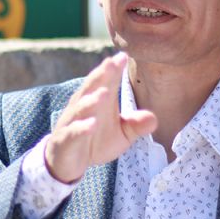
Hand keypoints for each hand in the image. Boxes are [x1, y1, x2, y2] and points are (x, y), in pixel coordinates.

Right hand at [44, 53, 156, 183]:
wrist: (67, 162)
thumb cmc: (95, 142)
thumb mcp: (120, 136)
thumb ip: (135, 126)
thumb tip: (154, 119)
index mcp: (98, 101)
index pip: (106, 81)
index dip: (113, 69)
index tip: (124, 56)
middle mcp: (83, 106)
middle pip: (91, 88)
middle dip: (101, 75)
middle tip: (112, 63)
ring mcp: (72, 122)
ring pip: (81, 108)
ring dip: (92, 100)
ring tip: (105, 93)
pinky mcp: (65, 140)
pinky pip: (73, 132)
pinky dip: (82, 128)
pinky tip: (92, 124)